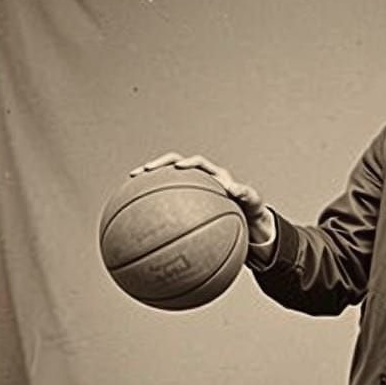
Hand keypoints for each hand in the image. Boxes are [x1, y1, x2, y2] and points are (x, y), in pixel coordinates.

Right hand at [128, 151, 274, 244]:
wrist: (248, 221)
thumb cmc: (250, 211)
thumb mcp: (253, 202)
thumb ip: (246, 194)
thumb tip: (234, 190)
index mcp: (216, 175)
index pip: (198, 162)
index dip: (188, 163)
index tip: (179, 167)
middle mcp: (202, 178)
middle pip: (174, 165)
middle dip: (158, 166)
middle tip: (144, 171)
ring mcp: (192, 190)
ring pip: (167, 182)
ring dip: (149, 183)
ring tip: (131, 186)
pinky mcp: (185, 203)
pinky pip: (168, 203)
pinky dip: (155, 208)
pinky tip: (140, 218)